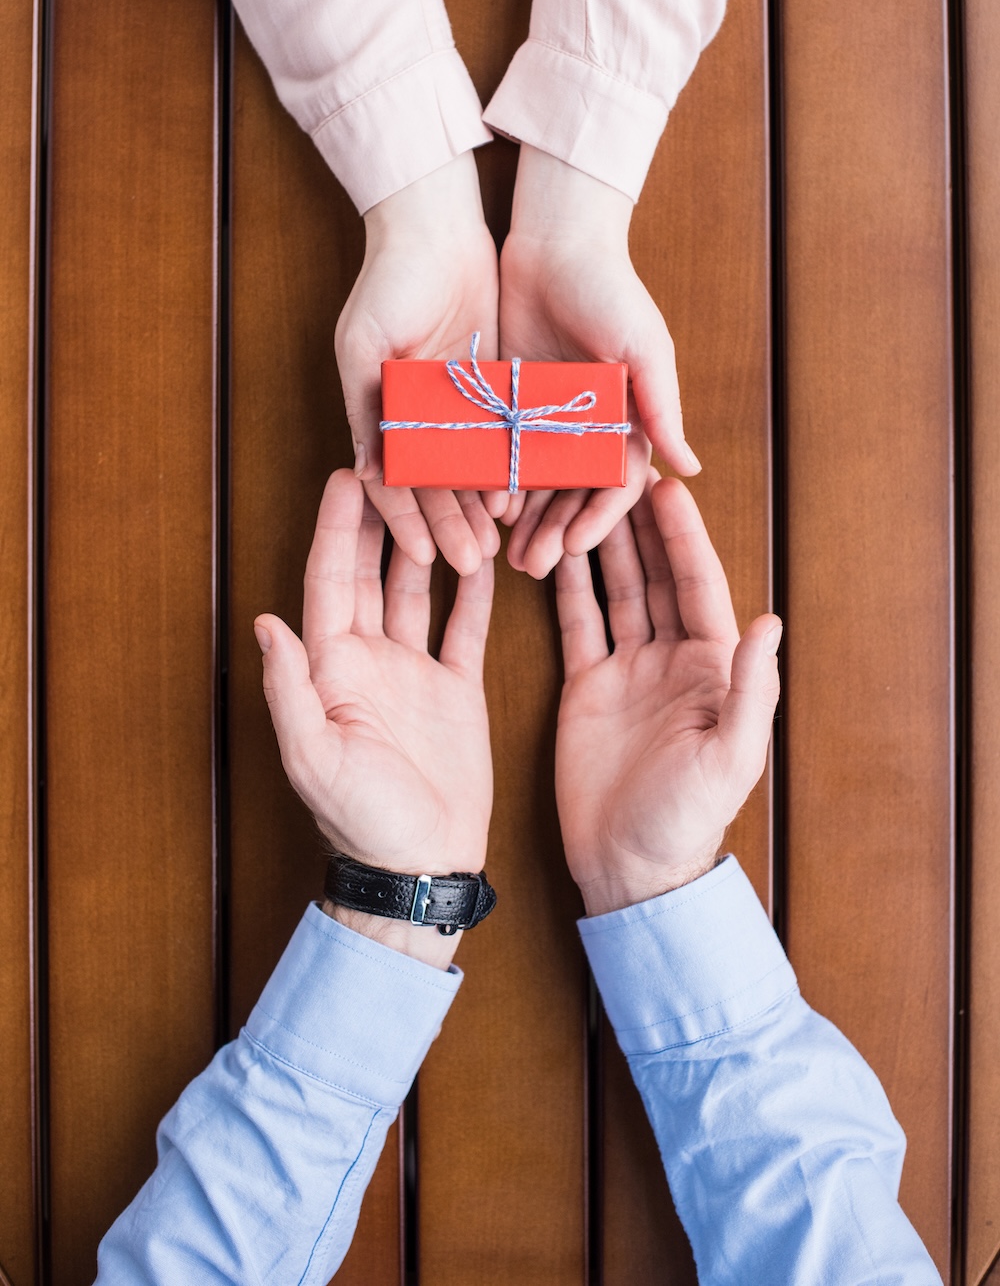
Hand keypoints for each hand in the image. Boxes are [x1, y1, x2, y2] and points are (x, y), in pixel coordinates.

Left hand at [254, 469, 494, 965]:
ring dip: (430, 540)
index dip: (335, 526)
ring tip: (449, 488)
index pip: (329, 580)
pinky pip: (463, 625)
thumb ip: (291, 690)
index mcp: (331, 667)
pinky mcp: (455, 687)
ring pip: (418, 587)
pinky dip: (473, 587)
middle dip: (382, 514)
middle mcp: (367, 658)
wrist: (421, 865)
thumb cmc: (362, 820)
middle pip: (370, 569)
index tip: (349, 472)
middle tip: (400, 459)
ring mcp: (412, 670)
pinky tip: (487, 547)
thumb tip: (267, 621)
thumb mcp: (316, 757)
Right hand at [335, 151, 504, 576]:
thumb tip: (365, 474)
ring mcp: (458, 404)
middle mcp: (420, 416)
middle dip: (452, 525)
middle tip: (471, 564)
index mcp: (383, 411)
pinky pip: (503, 437)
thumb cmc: (387, 282)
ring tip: (499, 546)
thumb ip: (365, 409)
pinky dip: (509, 468)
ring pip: (471, 470)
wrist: (436, 226)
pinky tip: (521, 499)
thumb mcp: (363, 345)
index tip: (425, 555)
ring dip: (480, 507)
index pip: (397, 481)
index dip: (409, 519)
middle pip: (437, 485)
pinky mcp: (495, 387)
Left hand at [497, 146, 699, 578]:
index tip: (577, 547)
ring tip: (503, 554)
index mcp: (627, 421)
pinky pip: (498, 452)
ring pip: (534, 484)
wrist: (556, 240)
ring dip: (522, 521)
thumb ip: (661, 408)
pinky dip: (491, 482)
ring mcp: (545, 418)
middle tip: (532, 567)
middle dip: (554, 533)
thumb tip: (692, 468)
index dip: (598, 519)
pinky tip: (477, 508)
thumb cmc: (612, 289)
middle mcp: (587, 428)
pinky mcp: (507, 402)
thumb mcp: (643, 348)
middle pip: (571, 496)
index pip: (615, 487)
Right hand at [554, 473, 779, 916]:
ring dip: (600, 544)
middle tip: (616, 469)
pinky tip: (549, 546)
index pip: (698, 586)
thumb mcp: (729, 759)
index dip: (683, 536)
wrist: (629, 868)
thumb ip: (750, 690)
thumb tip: (769, 621)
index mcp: (713, 668)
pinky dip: (564, 585)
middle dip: (638, 523)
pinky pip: (576, 623)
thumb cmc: (687, 819)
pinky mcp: (587, 685)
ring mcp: (628, 669)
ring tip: (577, 493)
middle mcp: (672, 659)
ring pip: (615, 589)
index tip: (664, 487)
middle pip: (655, 575)